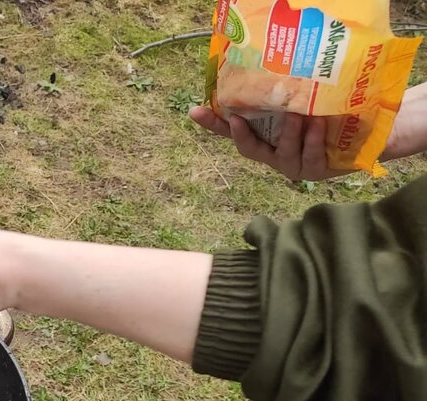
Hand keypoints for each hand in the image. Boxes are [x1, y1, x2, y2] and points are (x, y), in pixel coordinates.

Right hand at [189, 107, 349, 180]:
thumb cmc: (328, 117)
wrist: (365, 136)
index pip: (231, 132)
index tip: (195, 111)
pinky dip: (313, 138)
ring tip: (295, 114)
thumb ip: (283, 96)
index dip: (213, 124)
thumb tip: (267, 70)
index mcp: (266, 140)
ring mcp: (293, 164)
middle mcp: (274, 154)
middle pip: (249, 149)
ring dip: (289, 132)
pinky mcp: (315, 170)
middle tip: (237, 120)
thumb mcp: (302, 104)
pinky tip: (318, 123)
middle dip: (242, 135)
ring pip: (283, 151)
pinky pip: (311, 154)